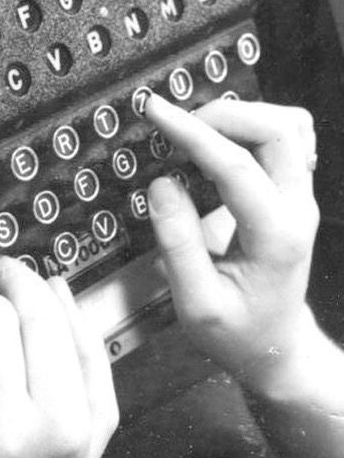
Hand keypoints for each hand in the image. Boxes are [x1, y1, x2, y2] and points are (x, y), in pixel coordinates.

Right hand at [144, 95, 319, 393]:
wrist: (276, 345)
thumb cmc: (238, 332)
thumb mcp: (197, 304)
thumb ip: (178, 244)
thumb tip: (162, 184)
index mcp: (275, 237)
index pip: (236, 167)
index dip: (192, 133)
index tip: (155, 112)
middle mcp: (298, 209)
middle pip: (277, 130)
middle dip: (222, 115)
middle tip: (176, 126)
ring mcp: (301, 197)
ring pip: (288, 126)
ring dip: (240, 116)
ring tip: (197, 131)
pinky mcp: (293, 192)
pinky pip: (286, 138)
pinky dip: (254, 127)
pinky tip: (224, 141)